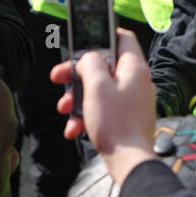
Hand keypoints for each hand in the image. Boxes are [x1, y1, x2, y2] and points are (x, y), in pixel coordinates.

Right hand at [49, 29, 155, 183]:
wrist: (130, 163)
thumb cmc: (115, 124)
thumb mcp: (96, 86)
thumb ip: (90, 63)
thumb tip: (88, 58)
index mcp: (134, 68)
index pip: (122, 37)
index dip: (103, 33)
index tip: (83, 38)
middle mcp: (136, 82)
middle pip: (104, 66)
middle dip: (78, 73)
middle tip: (58, 77)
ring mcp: (132, 101)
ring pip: (100, 90)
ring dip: (78, 98)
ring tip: (64, 110)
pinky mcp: (126, 119)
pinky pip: (103, 109)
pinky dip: (87, 116)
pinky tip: (74, 129)